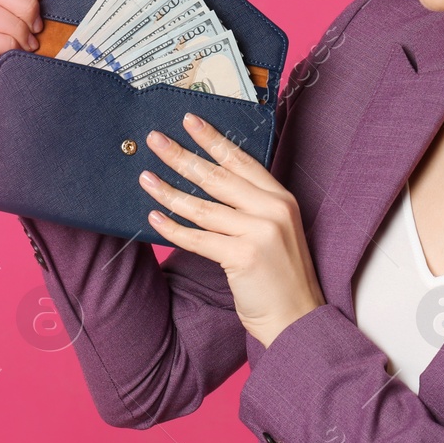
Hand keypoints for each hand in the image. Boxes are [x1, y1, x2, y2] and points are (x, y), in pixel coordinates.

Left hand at [138, 113, 325, 348]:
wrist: (298, 320)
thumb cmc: (281, 278)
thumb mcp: (274, 232)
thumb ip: (251, 207)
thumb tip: (206, 185)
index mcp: (281, 198)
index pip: (241, 160)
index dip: (213, 140)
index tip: (188, 122)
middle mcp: (273, 209)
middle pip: (217, 176)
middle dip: (182, 156)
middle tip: (154, 140)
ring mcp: (260, 231)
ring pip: (203, 206)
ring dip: (169, 191)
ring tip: (145, 177)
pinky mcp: (244, 255)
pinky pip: (198, 237)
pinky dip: (173, 228)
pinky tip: (154, 217)